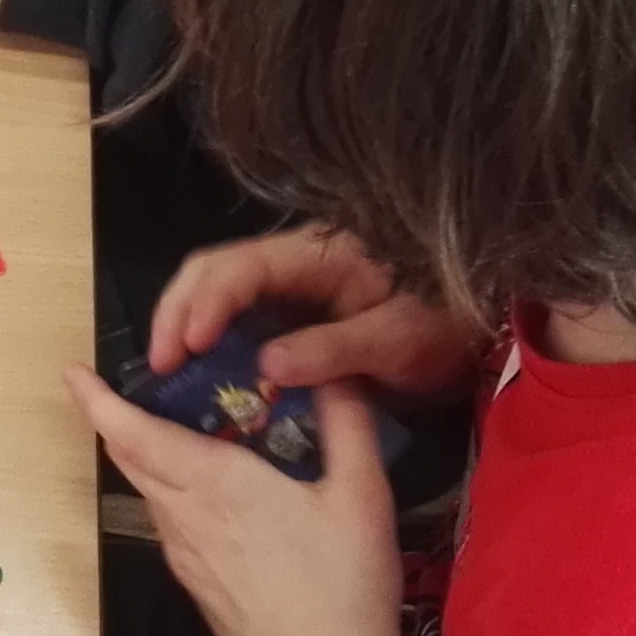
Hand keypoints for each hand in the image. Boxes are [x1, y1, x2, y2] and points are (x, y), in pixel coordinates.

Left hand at [68, 369, 417, 635]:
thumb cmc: (345, 589)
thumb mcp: (363, 496)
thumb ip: (347, 423)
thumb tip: (333, 369)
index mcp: (215, 486)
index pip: (137, 434)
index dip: (99, 401)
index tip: (73, 373)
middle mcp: (186, 519)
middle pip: (132, 459)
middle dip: (119, 418)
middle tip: (133, 383)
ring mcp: (186, 558)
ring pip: (151, 492)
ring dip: (150, 455)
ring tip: (183, 425)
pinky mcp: (198, 586)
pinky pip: (172, 523)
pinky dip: (174, 490)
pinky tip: (216, 489)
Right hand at [152, 227, 485, 394]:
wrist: (475, 321)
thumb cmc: (443, 321)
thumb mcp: (399, 338)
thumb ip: (336, 348)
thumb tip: (268, 365)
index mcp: (317, 256)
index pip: (242, 266)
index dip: (207, 303)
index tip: (187, 348)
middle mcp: (293, 261)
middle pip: (213, 271)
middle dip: (178, 313)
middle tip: (159, 367)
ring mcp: (288, 285)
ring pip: (216, 292)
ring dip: (186, 327)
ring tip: (168, 374)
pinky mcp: (291, 312)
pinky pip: (237, 319)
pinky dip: (210, 344)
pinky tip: (202, 380)